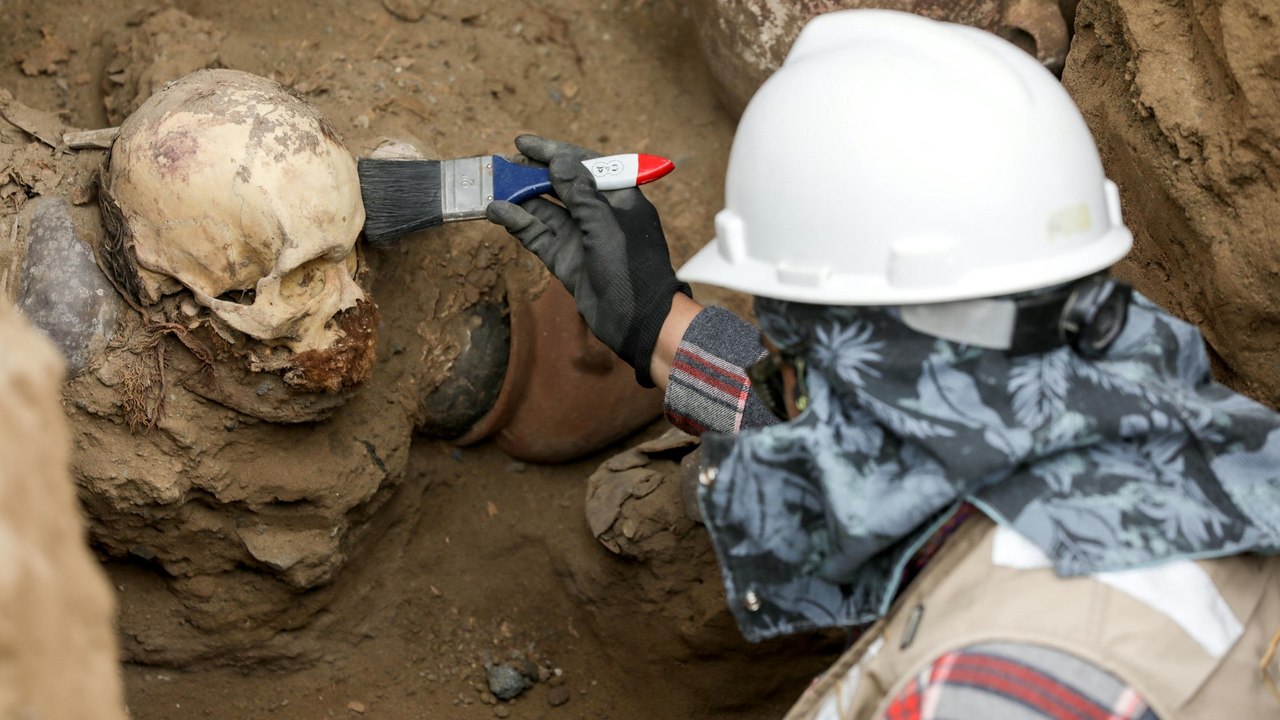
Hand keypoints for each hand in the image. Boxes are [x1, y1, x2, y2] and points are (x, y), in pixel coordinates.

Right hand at [486, 135, 690, 386]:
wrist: (639, 321)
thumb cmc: (632, 268)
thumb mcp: (607, 225)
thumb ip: (581, 194)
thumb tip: (559, 161)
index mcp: (619, 198)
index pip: (584, 165)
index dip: (555, 152)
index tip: (524, 144)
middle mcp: (599, 214)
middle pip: (561, 186)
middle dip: (532, 175)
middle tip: (504, 166)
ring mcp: (581, 238)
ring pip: (546, 211)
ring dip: (521, 199)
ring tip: (493, 187)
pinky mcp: (567, 260)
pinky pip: (540, 236)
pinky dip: (520, 224)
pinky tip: (499, 212)